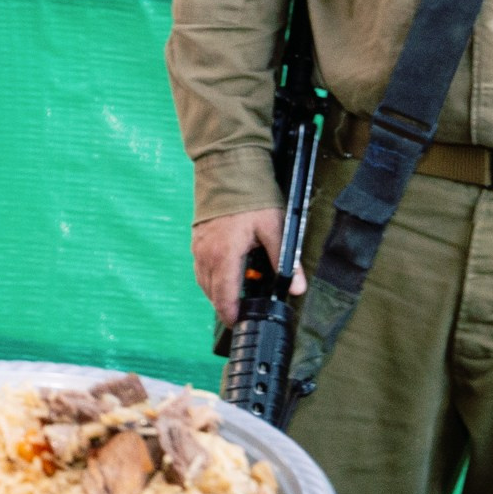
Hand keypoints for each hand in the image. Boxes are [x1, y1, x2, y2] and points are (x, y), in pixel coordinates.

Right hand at [192, 206, 298, 321]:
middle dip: (225, 307)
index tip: (240, 324)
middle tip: (241, 315)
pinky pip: (200, 268)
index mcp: (225, 256)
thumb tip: (296, 288)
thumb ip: (285, 261)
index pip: (225, 297)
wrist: (228, 169)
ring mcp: (199, 247)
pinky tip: (224, 276)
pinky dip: (210, 279)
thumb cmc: (251, 197)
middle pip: (212, 293)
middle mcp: (206, 255)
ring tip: (233, 299)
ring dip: (216, 294)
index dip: (232, 315)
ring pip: (203, 282)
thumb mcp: (275, 228)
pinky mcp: (197, 239)